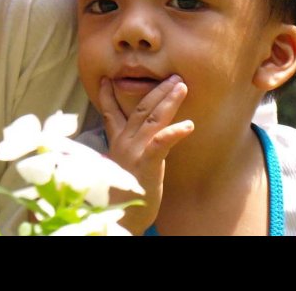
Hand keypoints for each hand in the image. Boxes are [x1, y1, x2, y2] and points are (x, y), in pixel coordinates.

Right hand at [98, 75, 192, 234]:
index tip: (106, 79)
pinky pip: (161, 142)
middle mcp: (124, 141)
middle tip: (173, 76)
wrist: (119, 218)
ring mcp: (134, 150)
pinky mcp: (146, 162)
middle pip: (140, 108)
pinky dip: (174, 132)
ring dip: (168, 100)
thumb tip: (132, 140)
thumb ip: (126, 149)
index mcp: (117, 142)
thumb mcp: (121, 166)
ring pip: (152, 117)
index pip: (111, 112)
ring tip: (181, 86)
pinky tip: (189, 125)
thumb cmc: (123, 193)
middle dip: (157, 90)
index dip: (108, 94)